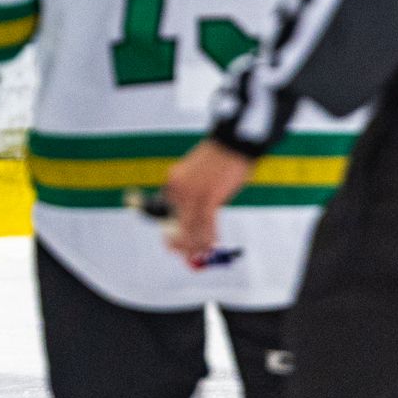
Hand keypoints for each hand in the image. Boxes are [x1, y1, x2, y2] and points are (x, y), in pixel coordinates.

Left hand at [161, 139, 253, 268]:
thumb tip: (193, 217)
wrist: (232, 141)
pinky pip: (207, 224)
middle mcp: (178, 189)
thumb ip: (189, 193)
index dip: (169, 232)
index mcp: (172, 182)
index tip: (171, 245)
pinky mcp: (210, 197)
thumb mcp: (194, 173)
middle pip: (176, 224)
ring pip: (191, 228)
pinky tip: (213, 243)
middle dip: (181, 243)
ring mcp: (192, 194)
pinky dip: (210, 236)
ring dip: (196, 244)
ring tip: (199, 254)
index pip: (165, 212)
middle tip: (184, 255)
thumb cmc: (217, 158)